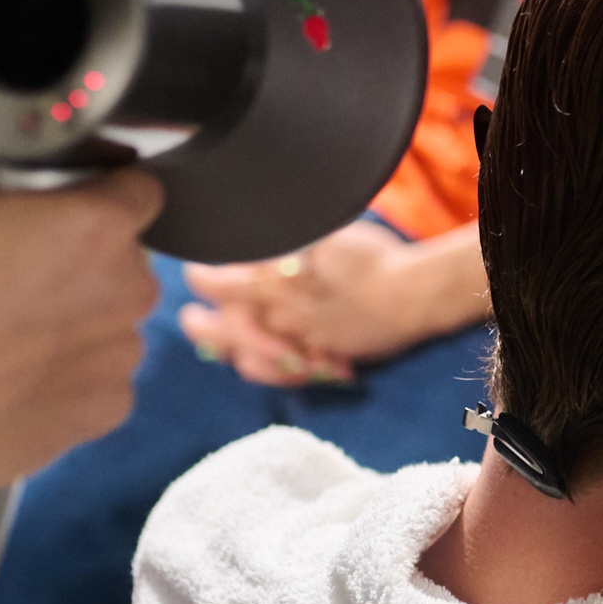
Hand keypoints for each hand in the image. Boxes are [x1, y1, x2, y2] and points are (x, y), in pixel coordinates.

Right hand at [0, 126, 161, 495]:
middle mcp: (129, 290)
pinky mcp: (103, 411)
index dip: (102, 190)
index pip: (139, 188)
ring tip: (6, 328)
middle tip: (14, 270)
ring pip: (113, 320)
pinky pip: (100, 379)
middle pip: (125, 258)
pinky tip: (14, 371)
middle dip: (83, 258)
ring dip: (78, 318)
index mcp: (100, 227)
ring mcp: (119, 357)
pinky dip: (68, 375)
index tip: (63, 204)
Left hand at [179, 220, 485, 384]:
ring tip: (211, 345)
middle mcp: (283, 317)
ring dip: (226, 350)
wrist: (413, 294)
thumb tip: (255, 230)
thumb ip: (286, 236)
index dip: (203, 279)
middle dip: (202, 325)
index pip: (223, 284)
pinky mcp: (323, 358)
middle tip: (189, 319)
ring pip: (249, 356)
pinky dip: (263, 370)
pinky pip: (283, 373)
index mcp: (278, 283)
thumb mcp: (324, 234)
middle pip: (227, 328)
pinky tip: (254, 364)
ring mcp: (302, 342)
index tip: (192, 271)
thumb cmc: (372, 256)